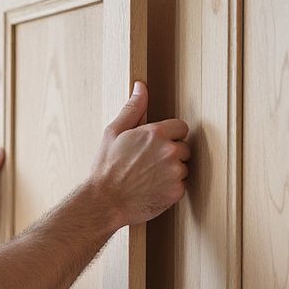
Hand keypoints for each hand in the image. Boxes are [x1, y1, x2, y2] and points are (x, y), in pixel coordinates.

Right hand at [90, 82, 189, 228]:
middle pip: (184, 148)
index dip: (169, 136)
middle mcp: (169, 151)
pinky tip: (152, 189)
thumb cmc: (106, 168)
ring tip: (149, 178)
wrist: (104, 202)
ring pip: (183, 168)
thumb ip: (133, 108)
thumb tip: (140, 86)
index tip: (155, 146)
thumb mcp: (113, 133)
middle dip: (171, 154)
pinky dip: (170, 189)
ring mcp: (175, 172)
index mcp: (155, 133)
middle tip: (149, 164)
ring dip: (172, 172)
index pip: (181, 127)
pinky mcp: (176, 191)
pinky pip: (181, 186)